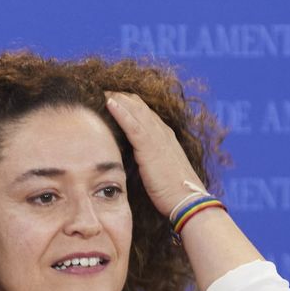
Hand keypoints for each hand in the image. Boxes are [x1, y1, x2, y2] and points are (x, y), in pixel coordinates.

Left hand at [104, 92, 205, 217]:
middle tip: (101, 89)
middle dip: (120, 96)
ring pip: (135, 110)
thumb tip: (131, 160)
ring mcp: (157, 138)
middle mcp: (162, 132)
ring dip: (118, 98)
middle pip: (138, 106)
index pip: (144, 113)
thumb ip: (148, 160)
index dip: (128, 103)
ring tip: (101, 90)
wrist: (188, 201)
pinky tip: (109, 103)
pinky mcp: (150, 147)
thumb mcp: (159, 171)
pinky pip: (133, 125)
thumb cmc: (174, 192)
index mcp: (165, 137)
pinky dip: (121, 111)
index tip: (111, 98)